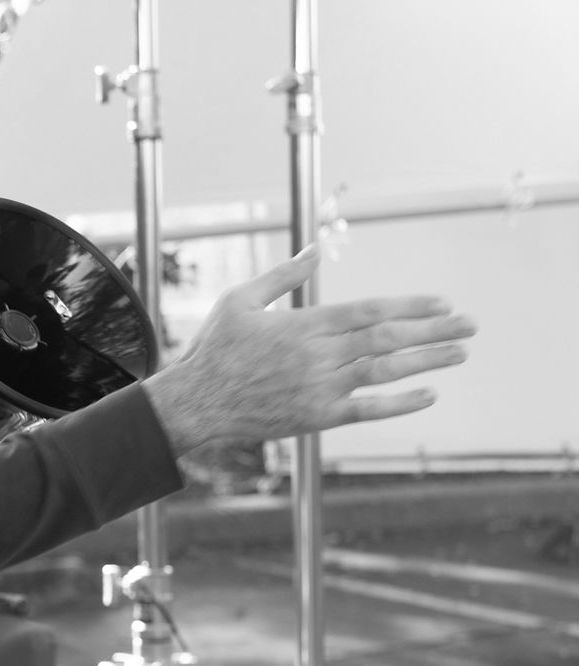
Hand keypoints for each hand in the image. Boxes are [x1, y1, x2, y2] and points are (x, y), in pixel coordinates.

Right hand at [144, 244, 475, 453]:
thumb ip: (282, 276)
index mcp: (302, 324)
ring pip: (384, 372)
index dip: (410, 306)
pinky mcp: (317, 416)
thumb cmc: (215, 348)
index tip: (443, 302)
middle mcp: (316, 355)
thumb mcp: (240, 300)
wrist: (195, 402)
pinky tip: (429, 395)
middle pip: (387, 338)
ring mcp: (319, 388)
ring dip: (428, 362)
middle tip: (470, 324)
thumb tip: (315, 249)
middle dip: (434, 330)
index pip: (369, 311)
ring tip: (461, 353)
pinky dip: (401, 403)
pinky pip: (367, 409)